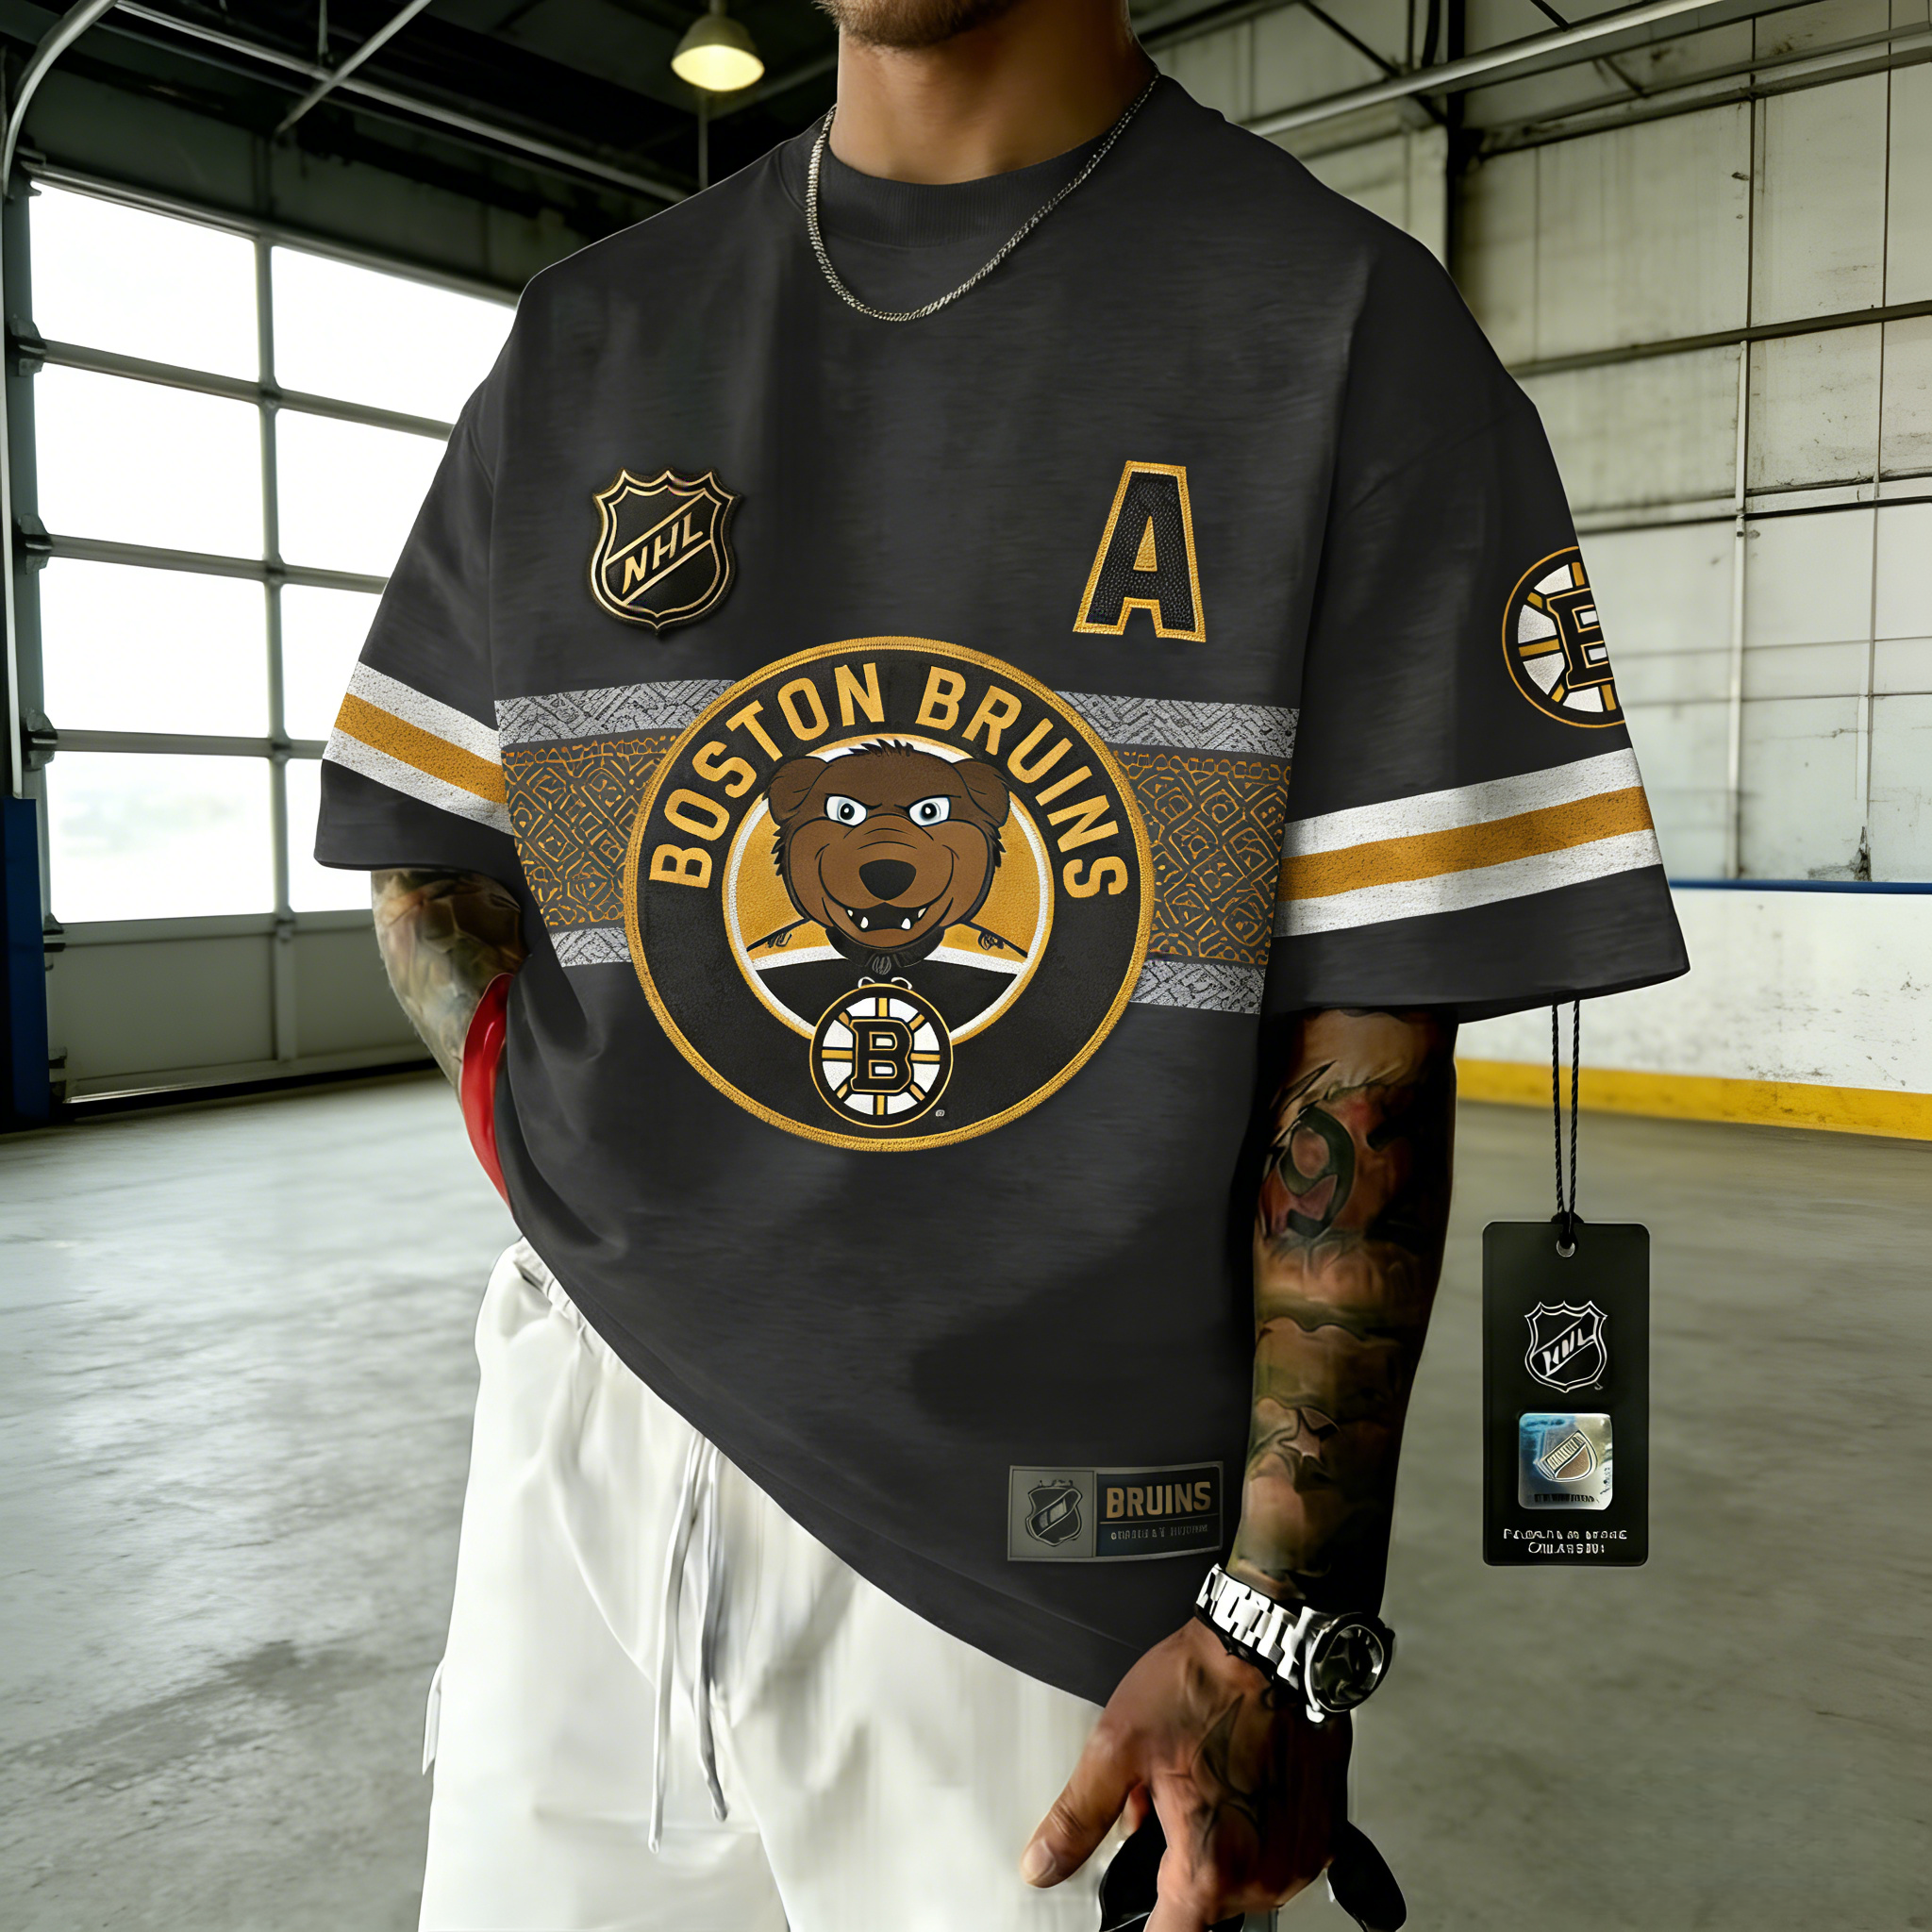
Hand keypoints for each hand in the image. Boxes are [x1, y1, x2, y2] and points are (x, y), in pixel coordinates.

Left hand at [1021, 1616, 1349, 1930]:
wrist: (1270, 1641)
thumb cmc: (1204, 1684)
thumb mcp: (1117, 1746)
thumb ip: (1077, 1818)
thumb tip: (1044, 1865)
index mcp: (1211, 1865)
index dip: (1143, 1923)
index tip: (1134, 1909)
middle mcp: (1265, 1874)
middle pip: (1203, 1904)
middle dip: (1173, 1862)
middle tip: (1163, 1800)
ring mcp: (1301, 1855)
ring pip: (1240, 1880)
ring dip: (1215, 1848)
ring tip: (1204, 1782)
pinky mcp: (1324, 1831)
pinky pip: (1278, 1856)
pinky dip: (1254, 1833)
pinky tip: (1239, 1784)